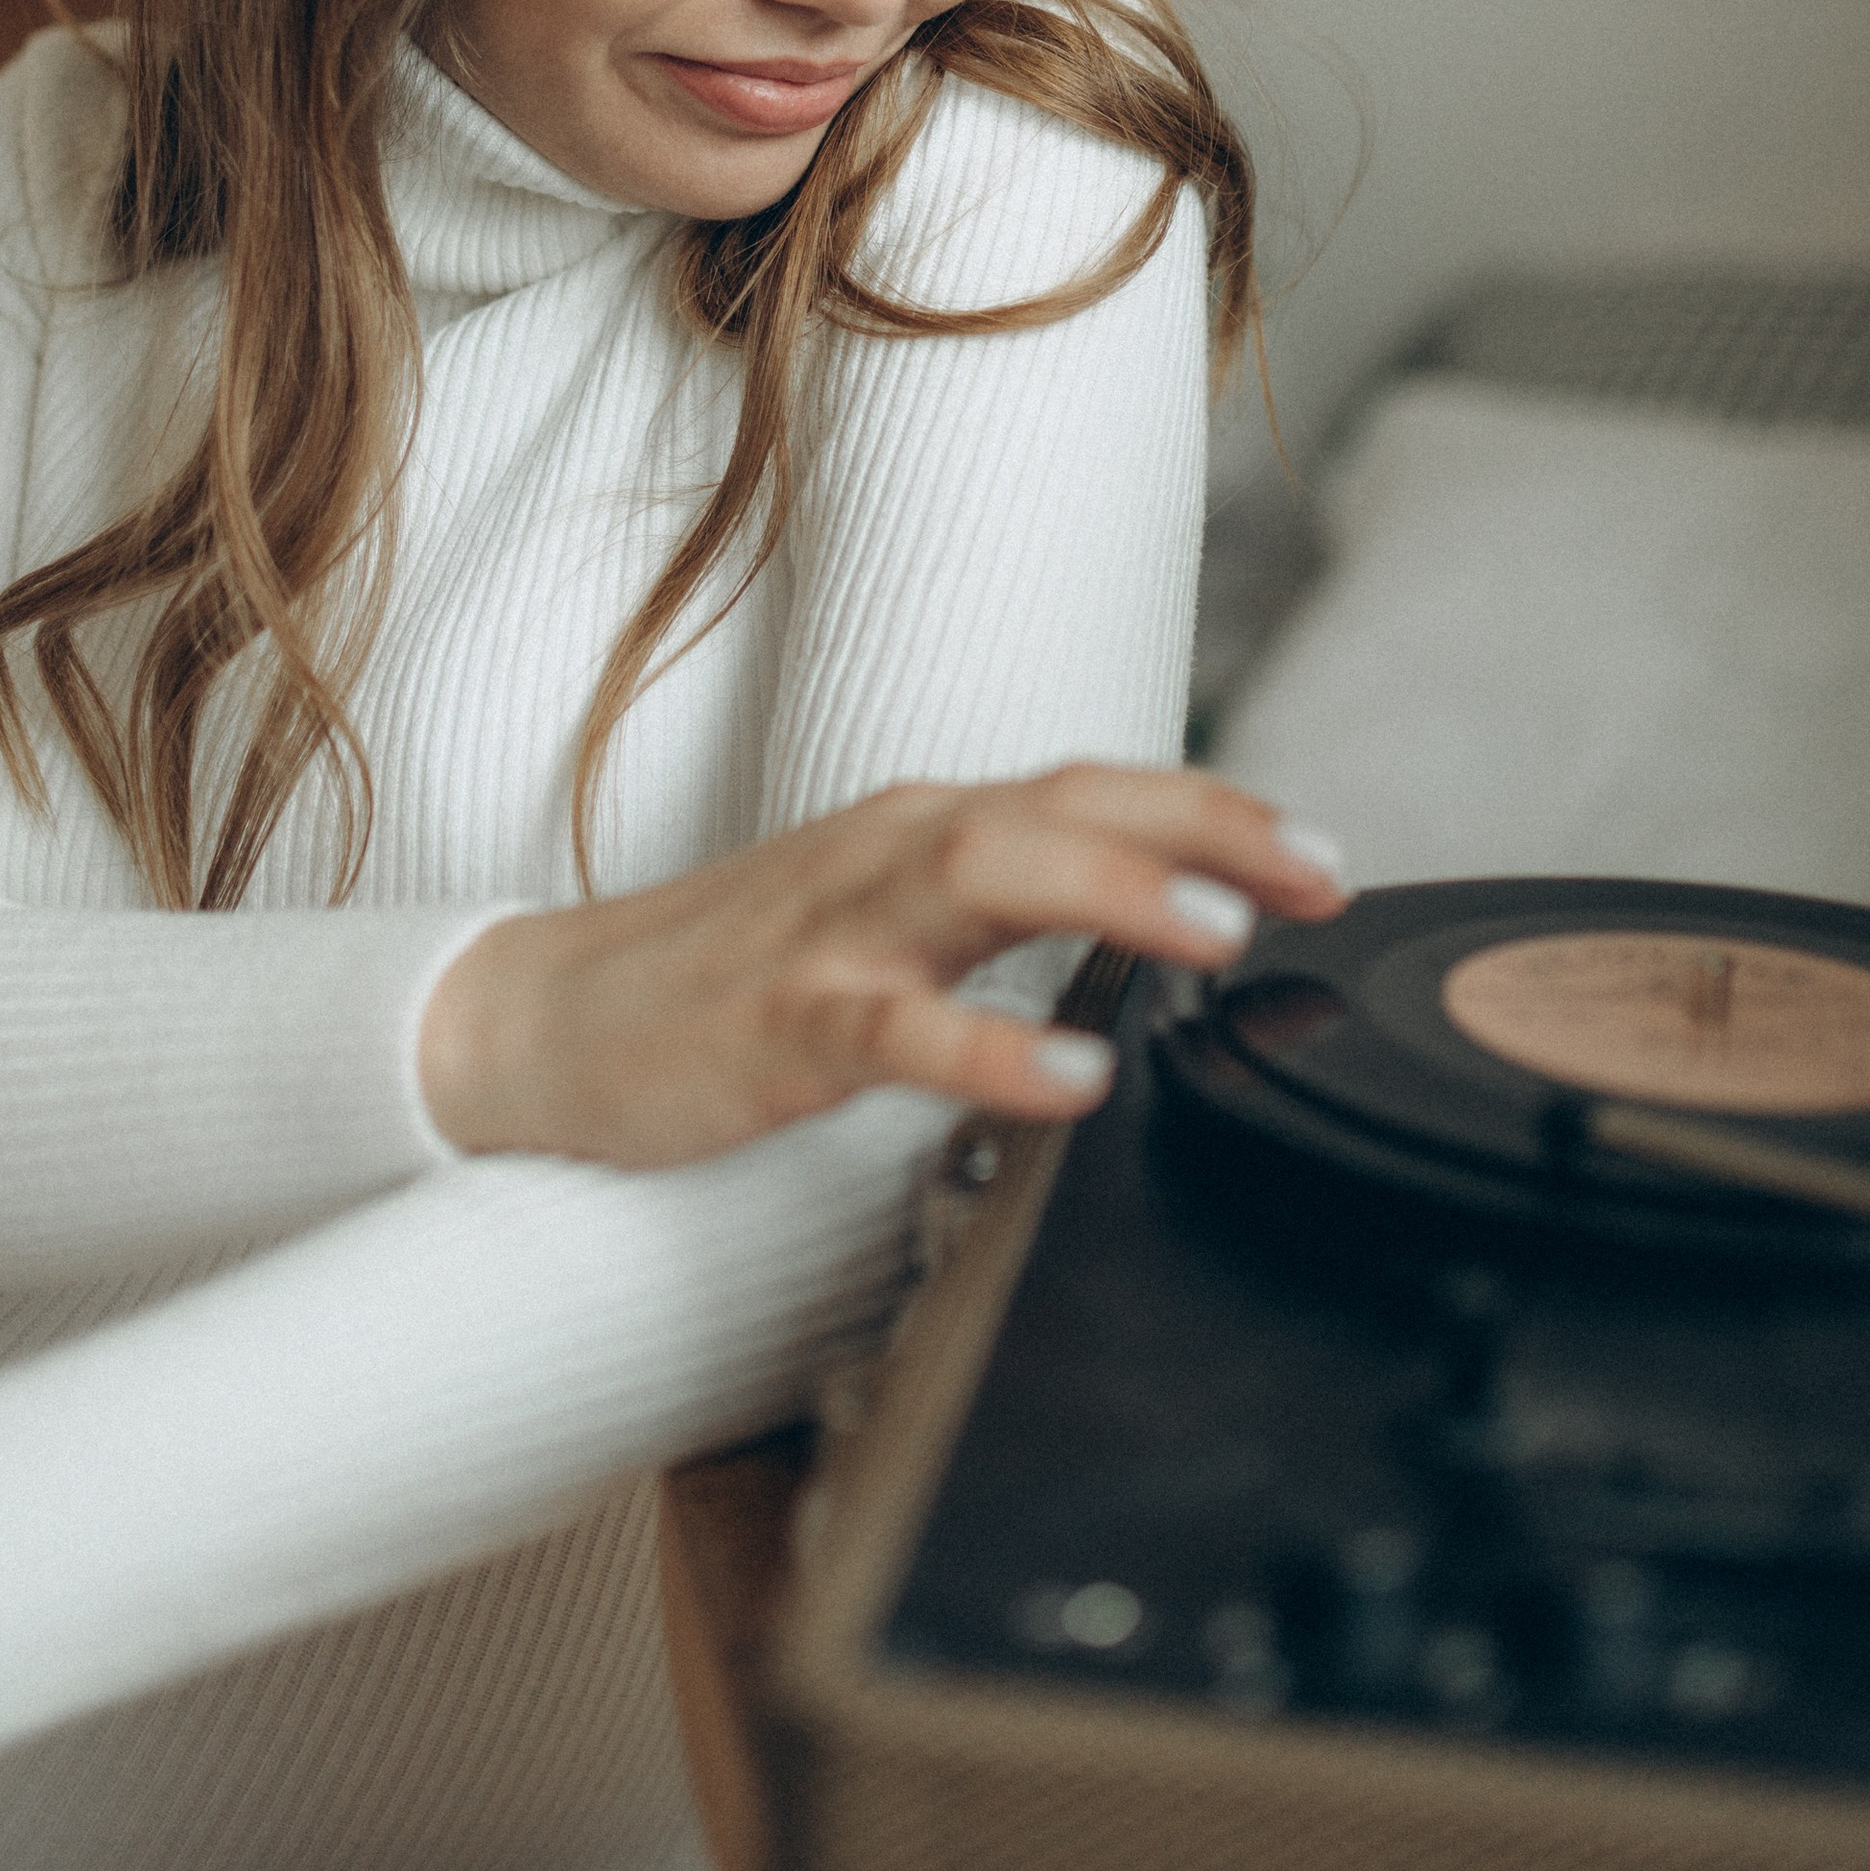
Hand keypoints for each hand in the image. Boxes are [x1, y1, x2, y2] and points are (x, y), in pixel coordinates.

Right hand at [420, 762, 1341, 1167]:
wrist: (543, 1018)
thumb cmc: (729, 974)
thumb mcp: (885, 916)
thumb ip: (1006, 907)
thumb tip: (1154, 924)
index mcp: (925, 829)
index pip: (1093, 794)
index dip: (1215, 816)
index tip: (1326, 858)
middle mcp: (892, 854)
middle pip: (1065, 808)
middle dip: (1202, 831)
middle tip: (1318, 876)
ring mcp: (833, 934)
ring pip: (989, 880)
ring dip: (1116, 896)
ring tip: (1222, 934)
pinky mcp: (778, 1023)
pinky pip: (893, 1031)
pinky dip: (988, 1047)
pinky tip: (1070, 1077)